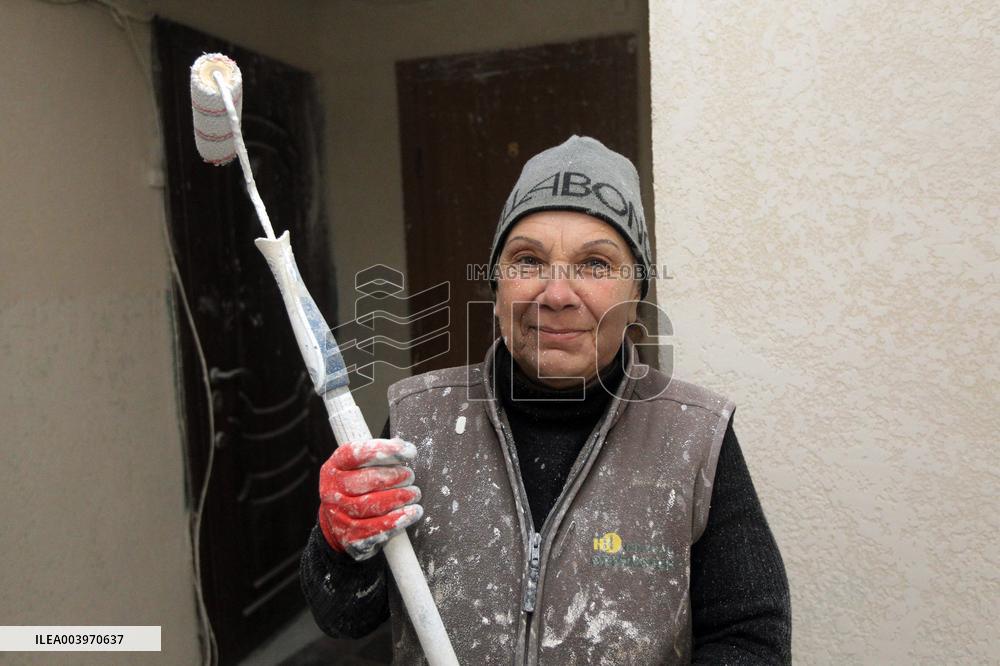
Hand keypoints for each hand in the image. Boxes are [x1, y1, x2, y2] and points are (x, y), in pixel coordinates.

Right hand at [318, 437, 422, 560]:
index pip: (357, 454)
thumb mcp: (359, 467)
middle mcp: (331, 490)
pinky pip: (377, 529)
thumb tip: (404, 447)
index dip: (386, 450)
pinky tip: (412, 513)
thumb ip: (379, 456)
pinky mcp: (349, 538)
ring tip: (414, 493)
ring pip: (373, 505)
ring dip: (400, 498)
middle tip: (410, 476)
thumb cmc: (357, 488)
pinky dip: (398, 521)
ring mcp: (338, 516)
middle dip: (396, 476)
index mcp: (334, 467)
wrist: (338, 524)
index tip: (410, 451)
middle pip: (369, 480)